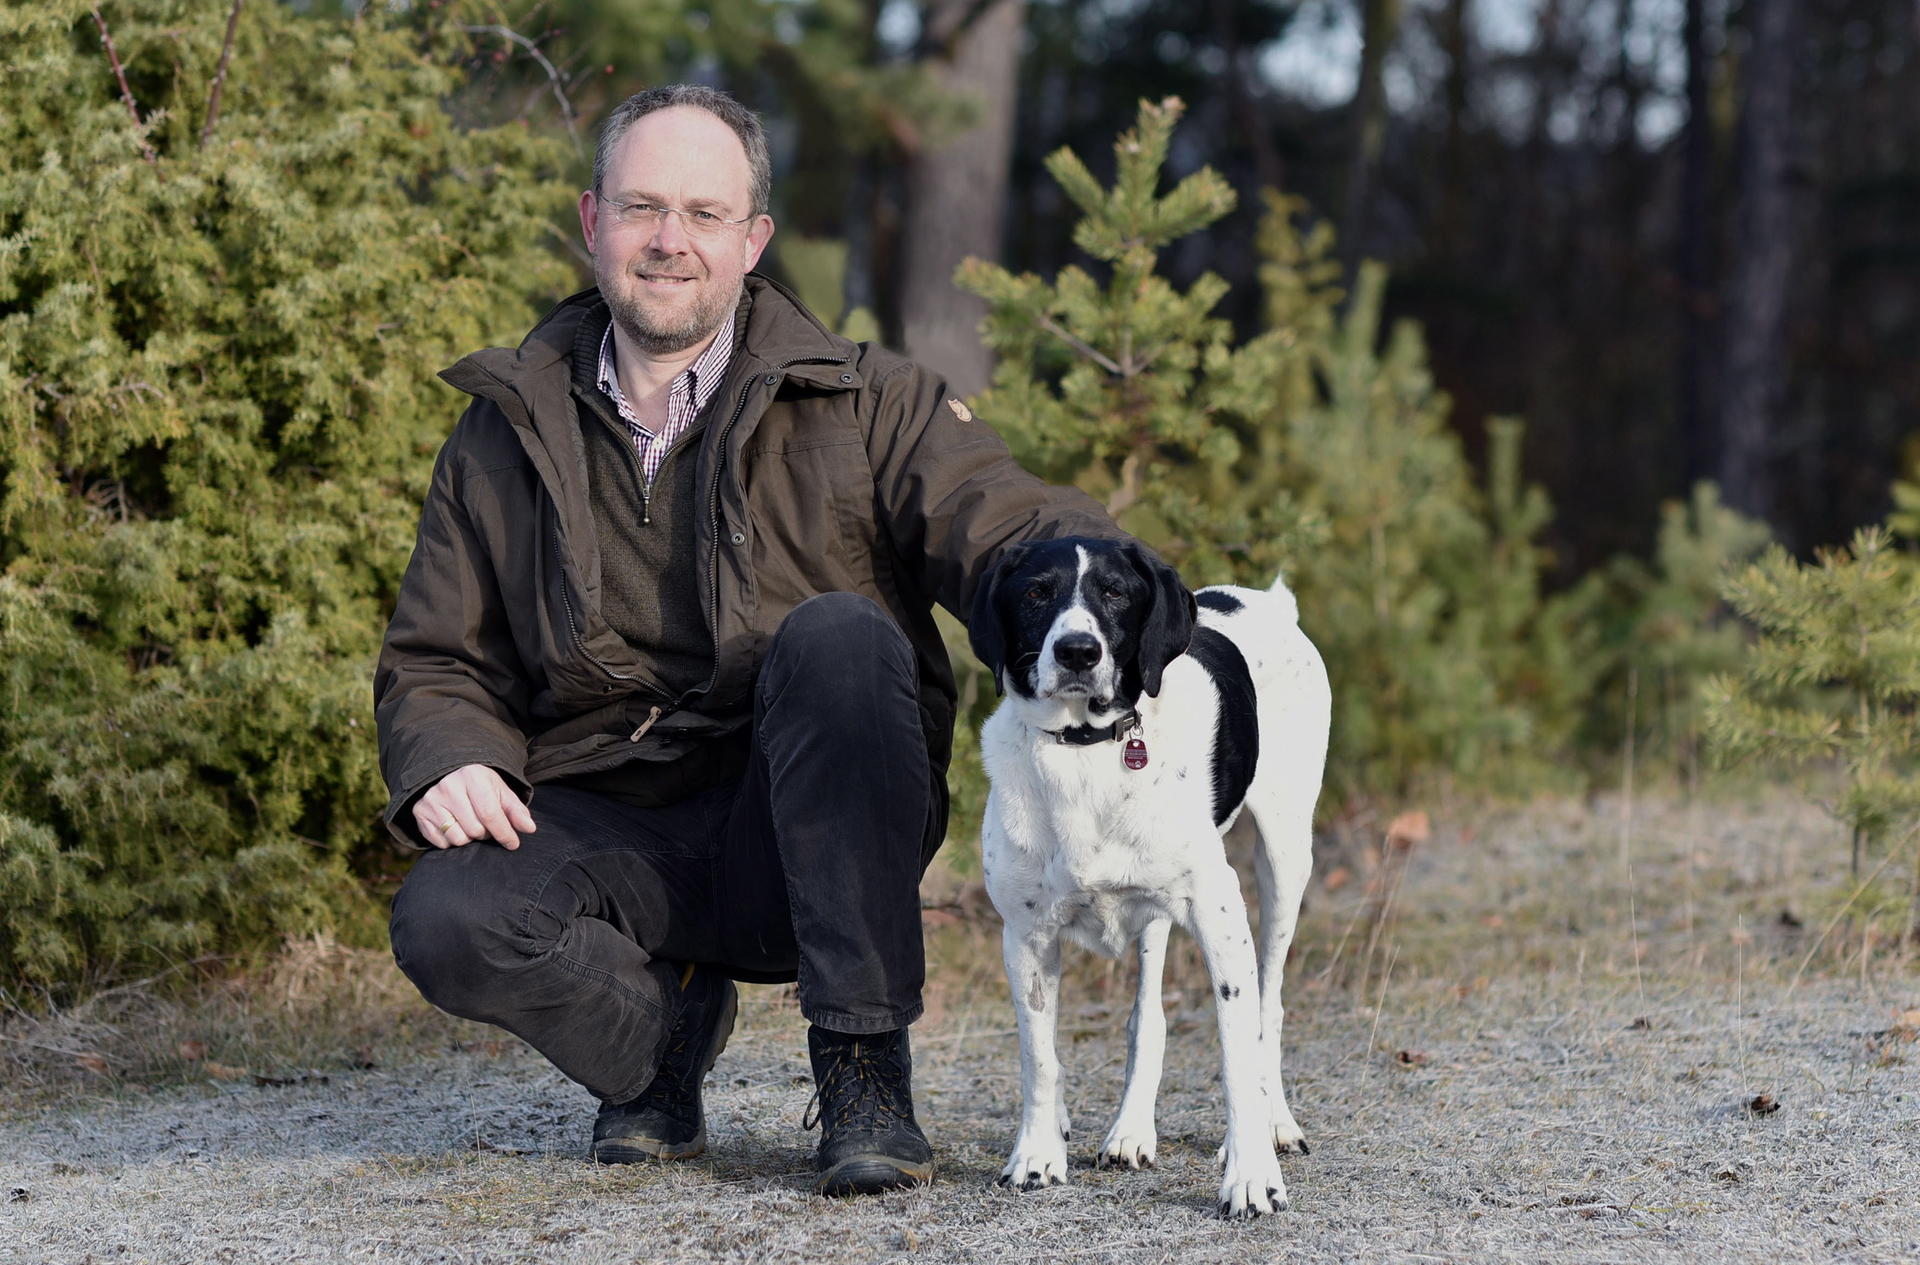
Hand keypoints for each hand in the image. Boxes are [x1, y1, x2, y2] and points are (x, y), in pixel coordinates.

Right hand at [413, 763, 536, 849]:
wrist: (448, 773)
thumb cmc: (480, 785)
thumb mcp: (500, 791)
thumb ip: (516, 810)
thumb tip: (529, 829)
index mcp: (472, 777)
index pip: (490, 814)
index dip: (504, 833)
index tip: (513, 844)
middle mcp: (448, 787)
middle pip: (475, 829)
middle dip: (486, 833)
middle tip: (486, 825)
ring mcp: (431, 800)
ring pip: (458, 839)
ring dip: (469, 838)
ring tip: (471, 824)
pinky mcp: (419, 812)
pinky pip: (441, 842)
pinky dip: (452, 841)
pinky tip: (455, 826)